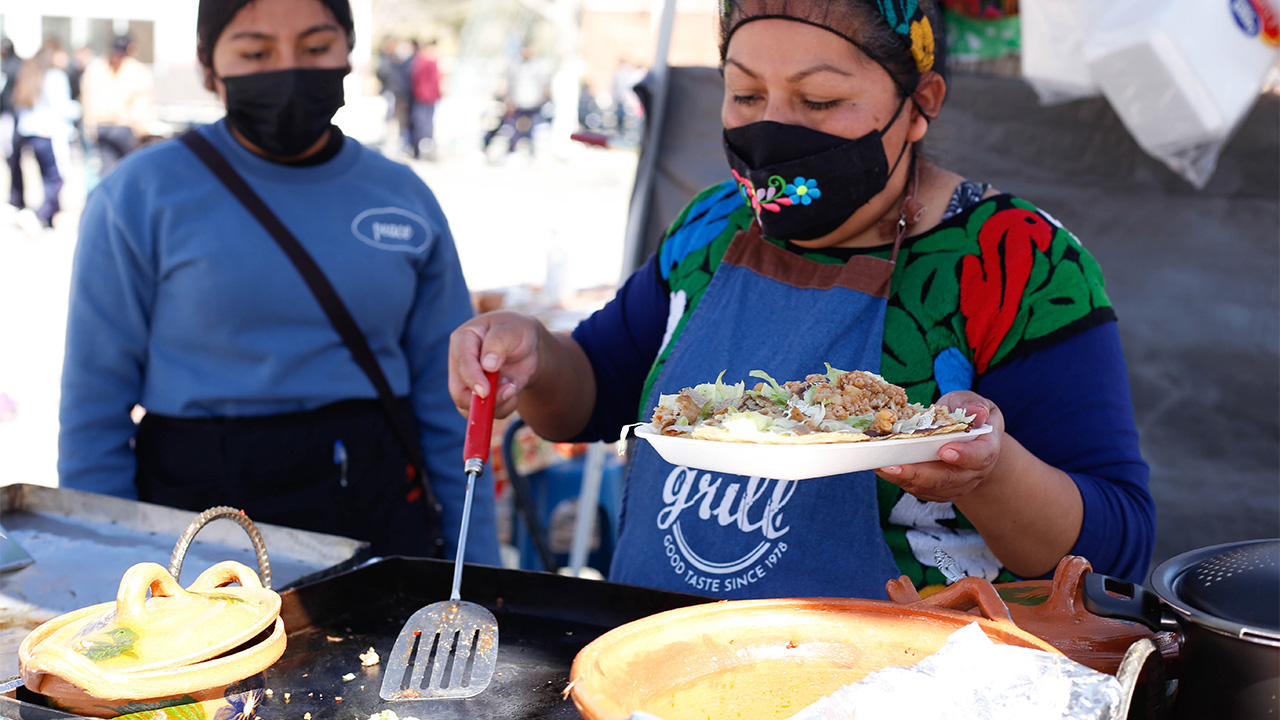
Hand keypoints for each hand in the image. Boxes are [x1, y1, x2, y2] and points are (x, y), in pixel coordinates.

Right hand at [448, 311, 543, 418]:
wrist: (527, 345)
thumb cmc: (516, 331)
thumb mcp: (512, 329)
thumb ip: (499, 343)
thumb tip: (487, 365)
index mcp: (463, 339)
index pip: (462, 362)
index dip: (472, 378)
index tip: (485, 392)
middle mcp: (460, 363)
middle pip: (458, 392)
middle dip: (481, 399)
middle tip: (508, 392)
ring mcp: (467, 381)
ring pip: (468, 407)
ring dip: (494, 405)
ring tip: (513, 388)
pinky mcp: (478, 395)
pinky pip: (484, 412)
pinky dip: (502, 408)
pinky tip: (513, 393)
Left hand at [874, 391, 1003, 502]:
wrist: (971, 442)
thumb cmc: (967, 417)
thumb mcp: (971, 404)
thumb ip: (972, 405)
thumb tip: (977, 411)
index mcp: (986, 449)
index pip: (979, 456)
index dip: (964, 455)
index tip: (945, 451)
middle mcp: (972, 473)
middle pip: (947, 479)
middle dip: (919, 473)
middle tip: (894, 465)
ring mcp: (954, 485)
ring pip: (930, 488)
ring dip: (904, 479)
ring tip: (881, 466)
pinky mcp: (937, 490)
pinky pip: (919, 490)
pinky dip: (899, 481)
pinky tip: (881, 468)